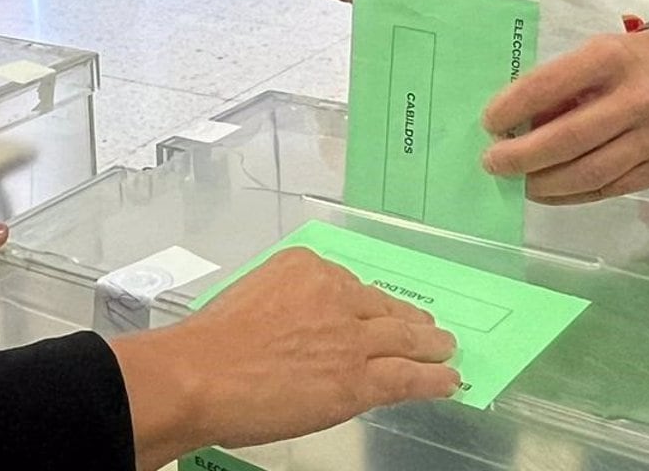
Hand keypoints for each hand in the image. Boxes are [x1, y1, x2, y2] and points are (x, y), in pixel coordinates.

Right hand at [110, 248, 457, 468]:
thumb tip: (299, 331)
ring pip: (404, 339)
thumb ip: (284, 306)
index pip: (349, 286)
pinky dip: (432, 379)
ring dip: (429, 345)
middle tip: (426, 326)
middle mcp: (334, 293)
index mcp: (305, 267)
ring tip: (445, 349)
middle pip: (381, 307)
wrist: (201, 375)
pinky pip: (407, 377)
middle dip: (406, 319)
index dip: (367, 305)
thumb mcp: (249, 298)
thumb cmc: (208, 345)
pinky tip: (447, 380)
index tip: (376, 312)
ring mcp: (350, 337)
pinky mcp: (358, 380)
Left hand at [480, 32, 648, 205]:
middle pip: (569, 138)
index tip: (489, 122)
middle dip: (523, 156)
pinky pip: (607, 189)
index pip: (550, 86)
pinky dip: (570, 195)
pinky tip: (547, 191)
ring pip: (588, 173)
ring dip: (544, 183)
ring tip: (517, 181)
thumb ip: (556, 85)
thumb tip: (511, 125)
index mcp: (609, 60)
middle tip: (493, 162)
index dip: (514, 107)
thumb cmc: (625, 61)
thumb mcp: (590, 53)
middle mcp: (636, 99)